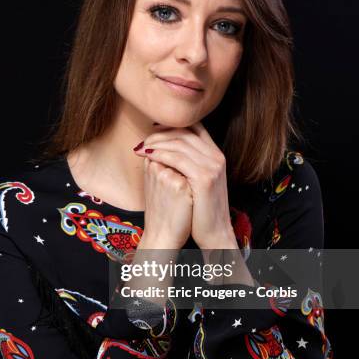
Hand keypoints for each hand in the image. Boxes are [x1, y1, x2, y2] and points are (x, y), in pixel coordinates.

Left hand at [134, 121, 237, 249]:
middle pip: (185, 133)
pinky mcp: (205, 178)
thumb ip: (187, 163)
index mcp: (215, 154)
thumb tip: (165, 149)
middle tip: (143, 141)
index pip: (194, 128)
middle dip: (160, 134)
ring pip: (180, 144)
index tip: (153, 130)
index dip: (172, 125)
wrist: (214, 232)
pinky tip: (149, 156)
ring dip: (157, 143)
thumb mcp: (197, 181)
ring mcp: (212, 166)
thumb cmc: (200, 209)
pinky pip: (178, 159)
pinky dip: (161, 154)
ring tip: (141, 148)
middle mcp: (216, 157)